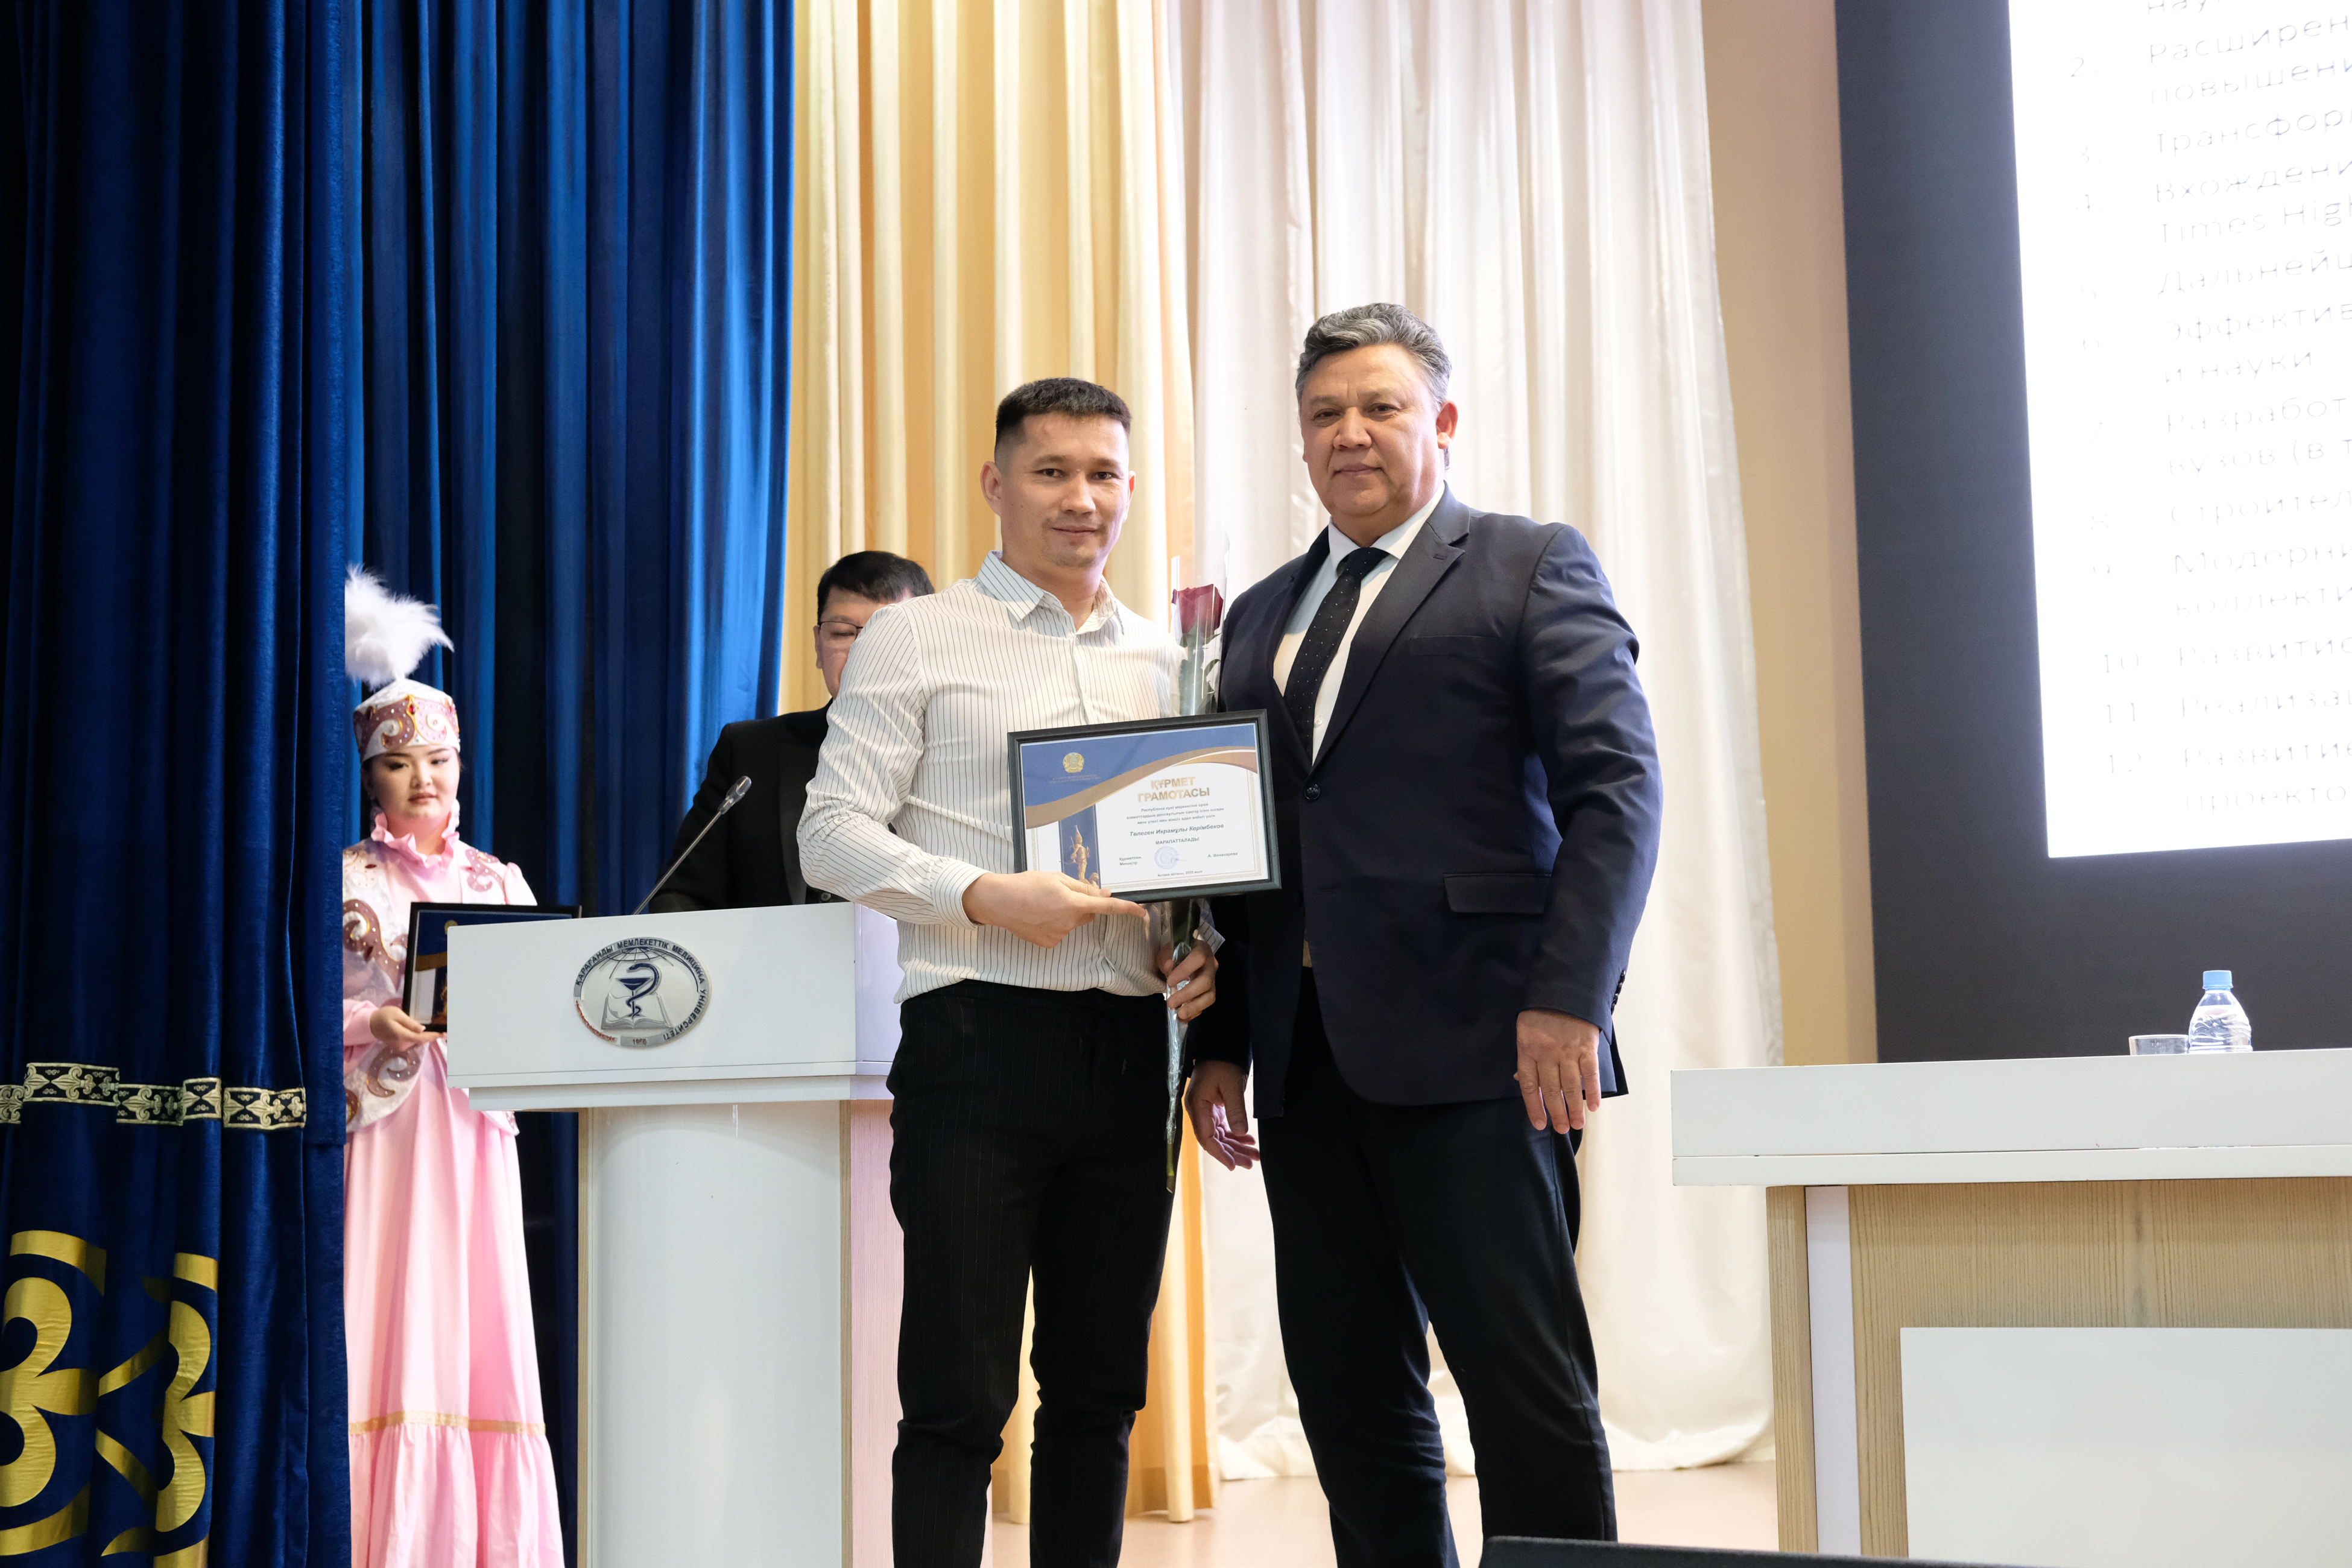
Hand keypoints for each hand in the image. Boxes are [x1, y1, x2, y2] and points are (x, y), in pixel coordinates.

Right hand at [368, 1005, 441, 1049]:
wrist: (370, 1024)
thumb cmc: (383, 1016)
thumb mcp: (397, 1014)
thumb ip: (410, 1023)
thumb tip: (422, 1029)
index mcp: (401, 1036)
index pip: (421, 1039)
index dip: (433, 1037)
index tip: (443, 1033)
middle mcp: (402, 1044)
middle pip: (421, 1040)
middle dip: (430, 1035)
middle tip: (441, 1028)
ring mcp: (400, 1046)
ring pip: (417, 1041)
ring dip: (423, 1035)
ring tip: (428, 1027)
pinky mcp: (399, 1046)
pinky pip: (411, 1041)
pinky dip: (417, 1036)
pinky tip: (417, 1030)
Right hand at [961, 870, 1149, 948]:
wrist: (999, 901)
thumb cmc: (1026, 885)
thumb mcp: (1056, 878)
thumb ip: (1083, 887)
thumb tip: (1103, 893)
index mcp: (1073, 903)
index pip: (1107, 907)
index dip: (1127, 909)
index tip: (1141, 912)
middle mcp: (1069, 922)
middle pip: (1088, 913)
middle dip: (1080, 904)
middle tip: (1059, 894)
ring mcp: (1059, 935)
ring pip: (1073, 922)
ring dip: (1065, 913)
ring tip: (1042, 904)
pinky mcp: (1049, 943)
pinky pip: (1060, 931)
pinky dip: (1054, 923)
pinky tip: (1038, 916)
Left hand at [1158, 941, 1217, 1022]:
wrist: (1184, 957)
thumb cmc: (1175, 953)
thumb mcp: (1167, 952)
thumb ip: (1167, 958)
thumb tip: (1169, 966)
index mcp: (1202, 950)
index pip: (1198, 958)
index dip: (1185, 970)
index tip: (1170, 981)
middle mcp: (1211, 965)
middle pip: (1206, 981)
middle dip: (1188, 994)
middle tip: (1171, 1003)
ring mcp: (1213, 980)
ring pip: (1209, 996)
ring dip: (1194, 1007)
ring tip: (1180, 1014)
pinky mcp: (1210, 992)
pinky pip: (1206, 1004)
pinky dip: (1195, 1012)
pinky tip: (1184, 1017)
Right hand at [1185, 1060, 1258, 1170]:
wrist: (1221, 1045)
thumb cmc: (1223, 1061)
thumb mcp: (1232, 1085)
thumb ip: (1235, 1110)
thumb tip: (1240, 1133)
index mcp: (1197, 1106)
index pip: (1206, 1137)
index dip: (1219, 1153)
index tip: (1232, 1165)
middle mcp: (1198, 1110)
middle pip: (1214, 1140)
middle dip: (1232, 1152)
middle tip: (1250, 1163)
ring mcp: (1205, 1109)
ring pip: (1220, 1135)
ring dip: (1236, 1146)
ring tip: (1253, 1156)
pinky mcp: (1213, 1106)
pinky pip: (1223, 1126)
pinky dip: (1236, 1134)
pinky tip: (1249, 1140)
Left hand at [1515, 1008, 1601, 1133]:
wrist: (1565, 988)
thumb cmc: (1542, 1013)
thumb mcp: (1525, 1031)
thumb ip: (1526, 1056)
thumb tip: (1522, 1081)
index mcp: (1528, 1049)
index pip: (1529, 1085)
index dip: (1534, 1106)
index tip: (1539, 1124)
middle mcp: (1547, 1053)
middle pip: (1551, 1089)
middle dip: (1557, 1112)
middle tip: (1562, 1129)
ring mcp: (1568, 1050)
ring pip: (1570, 1086)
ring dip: (1575, 1108)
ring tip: (1577, 1124)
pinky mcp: (1586, 1046)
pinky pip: (1590, 1073)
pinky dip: (1593, 1091)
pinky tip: (1593, 1106)